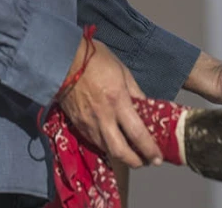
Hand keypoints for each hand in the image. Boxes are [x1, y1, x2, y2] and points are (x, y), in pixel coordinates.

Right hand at [58, 37, 163, 168]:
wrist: (64, 60)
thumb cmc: (97, 61)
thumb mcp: (123, 72)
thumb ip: (135, 92)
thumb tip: (144, 108)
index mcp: (118, 101)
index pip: (137, 133)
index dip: (149, 149)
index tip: (157, 157)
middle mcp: (103, 117)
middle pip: (120, 151)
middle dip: (134, 161)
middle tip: (145, 162)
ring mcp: (88, 123)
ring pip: (105, 149)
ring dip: (120, 156)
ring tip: (131, 154)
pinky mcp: (77, 124)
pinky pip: (94, 141)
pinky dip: (105, 146)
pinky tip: (113, 143)